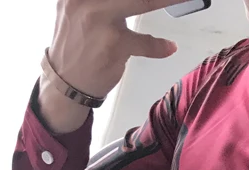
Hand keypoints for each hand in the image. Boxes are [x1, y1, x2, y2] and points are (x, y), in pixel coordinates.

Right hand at [39, 0, 179, 133]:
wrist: (66, 83)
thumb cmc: (77, 46)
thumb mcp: (79, 10)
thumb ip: (102, 1)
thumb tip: (136, 1)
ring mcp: (100, 20)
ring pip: (142, 2)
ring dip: (167, 0)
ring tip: (181, 0)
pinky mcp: (114, 44)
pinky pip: (145, 42)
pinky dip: (159, 46)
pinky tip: (168, 46)